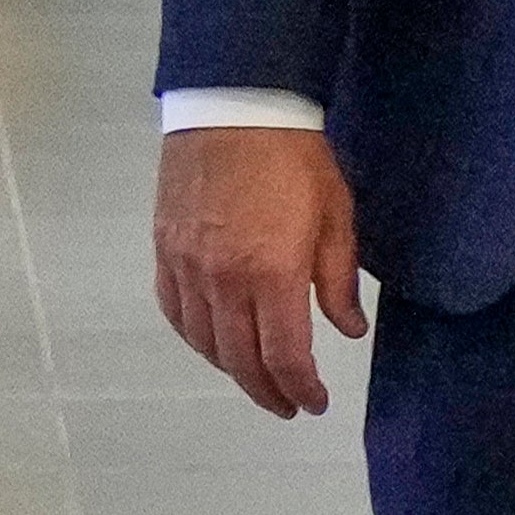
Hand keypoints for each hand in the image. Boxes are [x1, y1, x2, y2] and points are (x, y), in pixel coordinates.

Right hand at [154, 126, 369, 419]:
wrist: (234, 109)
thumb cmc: (294, 159)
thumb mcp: (336, 217)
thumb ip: (338, 281)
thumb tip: (349, 330)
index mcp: (272, 273)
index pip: (283, 356)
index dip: (300, 389)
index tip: (315, 403)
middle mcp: (223, 280)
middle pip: (239, 360)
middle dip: (267, 391)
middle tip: (288, 405)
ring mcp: (187, 267)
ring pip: (203, 342)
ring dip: (231, 370)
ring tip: (257, 378)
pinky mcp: (165, 251)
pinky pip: (174, 312)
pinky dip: (194, 338)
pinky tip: (213, 344)